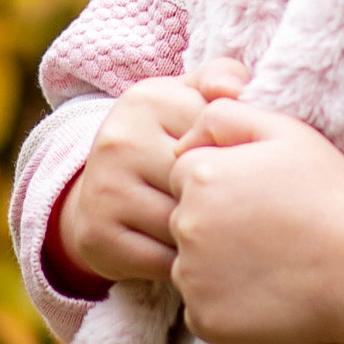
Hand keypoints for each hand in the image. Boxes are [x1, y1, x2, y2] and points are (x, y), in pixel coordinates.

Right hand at [57, 59, 249, 283]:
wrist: (100, 193)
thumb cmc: (163, 142)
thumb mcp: (188, 100)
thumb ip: (222, 78)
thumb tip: (237, 88)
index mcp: (148, 98)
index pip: (216, 130)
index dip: (241, 156)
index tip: (246, 167)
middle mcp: (119, 139)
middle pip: (202, 181)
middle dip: (228, 199)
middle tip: (244, 209)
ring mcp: (104, 188)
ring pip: (185, 223)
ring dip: (211, 236)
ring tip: (223, 233)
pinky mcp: (97, 235)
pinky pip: (165, 261)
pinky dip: (188, 266)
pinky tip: (194, 257)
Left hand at [168, 100, 343, 343]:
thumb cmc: (330, 196)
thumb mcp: (286, 132)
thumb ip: (224, 116)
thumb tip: (181, 141)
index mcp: (201, 176)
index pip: (186, 176)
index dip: (224, 184)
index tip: (260, 199)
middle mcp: (186, 226)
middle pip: (185, 221)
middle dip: (216, 224)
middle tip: (269, 232)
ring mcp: (193, 277)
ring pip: (191, 266)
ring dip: (217, 266)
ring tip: (270, 262)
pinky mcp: (205, 320)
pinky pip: (202, 308)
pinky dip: (226, 304)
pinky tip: (266, 293)